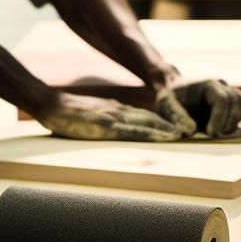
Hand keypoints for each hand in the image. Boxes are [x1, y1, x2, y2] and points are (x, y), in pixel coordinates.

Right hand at [37, 92, 189, 141]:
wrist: (50, 105)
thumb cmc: (67, 112)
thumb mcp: (94, 112)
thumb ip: (109, 115)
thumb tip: (124, 123)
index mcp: (116, 110)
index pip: (144, 117)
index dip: (163, 123)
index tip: (180, 127)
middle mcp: (117, 113)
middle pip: (149, 120)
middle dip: (170, 126)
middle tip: (190, 131)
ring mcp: (111, 118)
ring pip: (144, 124)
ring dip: (163, 130)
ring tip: (181, 134)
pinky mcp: (104, 125)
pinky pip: (130, 131)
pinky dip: (147, 133)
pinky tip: (159, 137)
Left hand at [156, 78, 240, 138]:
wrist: (175, 91)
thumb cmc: (170, 98)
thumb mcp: (166, 105)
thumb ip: (176, 116)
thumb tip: (192, 131)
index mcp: (207, 84)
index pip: (222, 99)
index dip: (219, 117)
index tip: (211, 133)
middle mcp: (221, 85)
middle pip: (235, 102)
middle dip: (227, 122)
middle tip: (213, 136)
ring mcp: (228, 91)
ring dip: (234, 120)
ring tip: (220, 132)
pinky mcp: (232, 99)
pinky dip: (237, 118)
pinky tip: (223, 127)